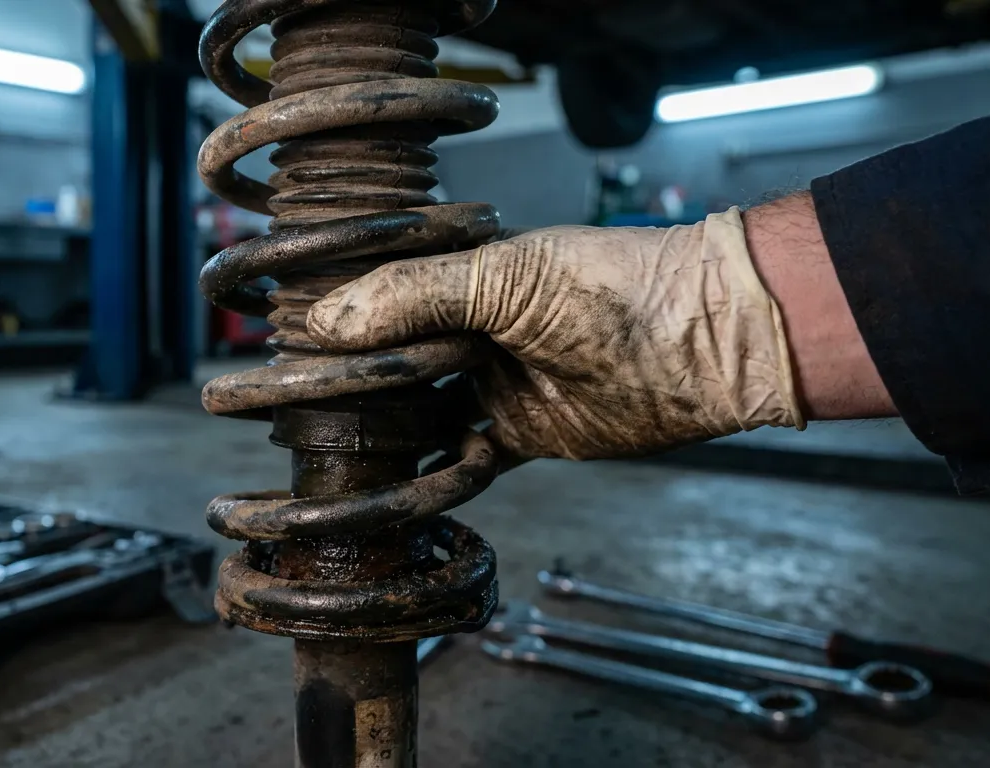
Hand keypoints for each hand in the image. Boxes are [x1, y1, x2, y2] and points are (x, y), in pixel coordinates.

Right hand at [306, 207, 807, 461]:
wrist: (703, 341)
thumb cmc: (614, 286)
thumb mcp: (504, 276)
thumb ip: (413, 295)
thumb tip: (327, 321)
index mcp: (464, 274)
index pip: (377, 295)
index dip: (335, 319)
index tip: (286, 345)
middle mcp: (473, 328)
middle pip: (392, 359)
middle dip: (354, 383)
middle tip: (301, 407)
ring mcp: (496, 382)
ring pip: (421, 413)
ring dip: (388, 432)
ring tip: (338, 448)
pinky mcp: (523, 434)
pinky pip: (465, 459)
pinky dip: (437, 473)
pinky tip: (404, 480)